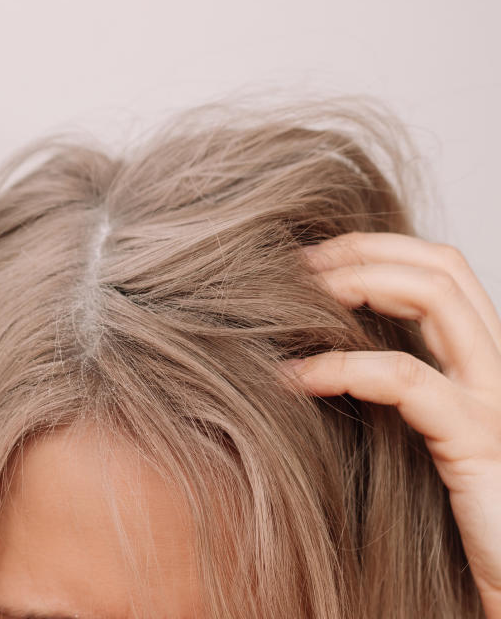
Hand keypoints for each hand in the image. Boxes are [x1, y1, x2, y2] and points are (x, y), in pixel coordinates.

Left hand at [281, 231, 500, 616]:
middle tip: (293, 267)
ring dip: (354, 284)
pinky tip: (296, 379)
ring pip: (436, 298)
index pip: (439, 272)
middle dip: (360, 252)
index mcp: (481, 365)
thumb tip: (305, 353)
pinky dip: (342, 367)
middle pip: (440, 267)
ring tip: (292, 297)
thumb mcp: (411, 438)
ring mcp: (497, 401)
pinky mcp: (481, 443)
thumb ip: (384, 390)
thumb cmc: (449, 521)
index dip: (373, 251)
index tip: (307, 263)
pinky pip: (407, 381)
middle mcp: (498, 370)